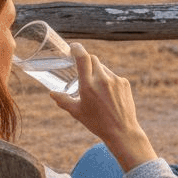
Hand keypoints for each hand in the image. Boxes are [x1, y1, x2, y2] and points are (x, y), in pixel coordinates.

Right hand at [50, 44, 157, 169]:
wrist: (122, 131)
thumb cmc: (96, 122)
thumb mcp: (76, 112)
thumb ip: (63, 100)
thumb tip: (52, 93)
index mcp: (88, 85)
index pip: (83, 58)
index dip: (77, 49)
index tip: (73, 47)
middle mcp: (103, 80)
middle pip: (93, 59)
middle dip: (86, 61)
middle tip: (82, 69)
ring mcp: (116, 80)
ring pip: (103, 68)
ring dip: (97, 72)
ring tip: (95, 88)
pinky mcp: (125, 83)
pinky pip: (113, 76)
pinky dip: (108, 80)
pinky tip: (107, 94)